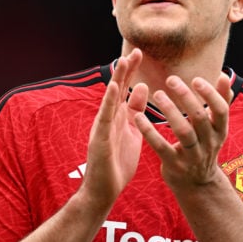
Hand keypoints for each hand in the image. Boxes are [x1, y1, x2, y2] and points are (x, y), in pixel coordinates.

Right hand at [83, 49, 147, 205]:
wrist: (104, 191)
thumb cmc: (117, 163)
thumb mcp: (133, 132)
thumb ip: (136, 111)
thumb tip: (143, 87)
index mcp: (118, 117)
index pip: (125, 89)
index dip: (131, 71)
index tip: (140, 53)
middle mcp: (109, 118)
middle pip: (118, 88)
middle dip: (126, 69)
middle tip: (136, 51)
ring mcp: (103, 127)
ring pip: (110, 99)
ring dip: (117, 80)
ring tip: (123, 62)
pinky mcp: (100, 138)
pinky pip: (105, 117)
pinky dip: (110, 101)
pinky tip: (115, 88)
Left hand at [134, 72, 232, 189]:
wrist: (197, 184)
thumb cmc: (204, 146)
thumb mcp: (216, 127)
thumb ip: (221, 101)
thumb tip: (224, 75)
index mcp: (220, 131)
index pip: (221, 110)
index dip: (210, 94)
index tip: (195, 79)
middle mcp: (209, 144)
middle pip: (199, 118)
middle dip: (185, 97)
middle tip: (170, 79)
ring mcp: (192, 156)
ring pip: (183, 131)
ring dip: (170, 111)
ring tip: (157, 94)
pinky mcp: (174, 165)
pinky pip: (161, 146)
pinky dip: (149, 131)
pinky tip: (138, 117)